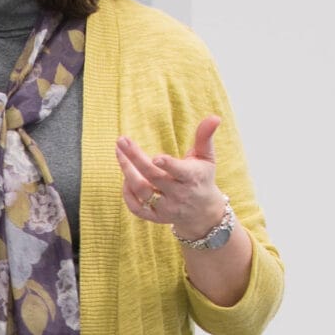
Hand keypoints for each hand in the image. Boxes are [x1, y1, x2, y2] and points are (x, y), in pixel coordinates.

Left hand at [116, 116, 224, 237]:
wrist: (203, 213)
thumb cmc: (202, 178)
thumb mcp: (207, 158)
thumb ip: (205, 137)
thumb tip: (215, 117)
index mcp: (192, 178)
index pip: (178, 172)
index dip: (168, 165)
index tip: (156, 157)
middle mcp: (178, 194)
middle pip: (153, 177)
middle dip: (135, 159)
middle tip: (122, 141)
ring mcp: (166, 208)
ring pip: (142, 192)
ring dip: (128, 173)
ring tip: (120, 154)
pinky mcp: (156, 217)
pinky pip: (136, 208)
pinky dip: (127, 194)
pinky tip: (125, 178)